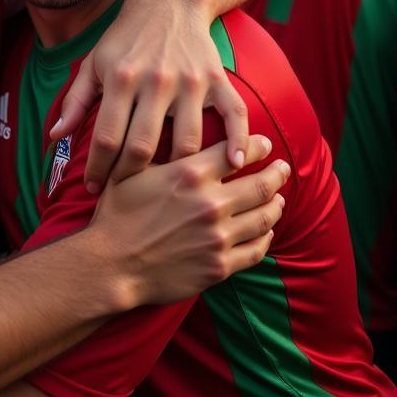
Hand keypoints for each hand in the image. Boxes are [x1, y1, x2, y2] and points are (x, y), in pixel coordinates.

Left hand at [51, 0, 248, 188]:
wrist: (169, 2)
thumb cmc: (125, 38)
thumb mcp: (94, 63)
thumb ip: (75, 101)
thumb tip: (54, 137)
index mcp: (121, 78)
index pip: (105, 136)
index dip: (97, 168)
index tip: (93, 188)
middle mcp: (155, 80)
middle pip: (142, 145)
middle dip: (130, 177)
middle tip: (125, 193)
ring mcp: (189, 81)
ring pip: (186, 140)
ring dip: (176, 170)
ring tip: (166, 188)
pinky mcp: (217, 79)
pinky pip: (234, 115)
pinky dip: (238, 140)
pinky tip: (235, 162)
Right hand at [92, 135, 287, 308]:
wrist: (112, 264)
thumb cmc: (116, 215)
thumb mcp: (131, 172)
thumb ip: (157, 151)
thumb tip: (171, 130)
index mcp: (189, 174)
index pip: (236, 152)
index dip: (257, 146)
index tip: (266, 145)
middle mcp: (210, 203)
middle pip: (260, 185)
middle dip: (277, 174)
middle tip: (284, 168)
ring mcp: (218, 237)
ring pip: (264, 217)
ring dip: (276, 204)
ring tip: (280, 198)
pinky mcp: (220, 266)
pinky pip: (255, 249)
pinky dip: (266, 237)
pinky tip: (266, 231)